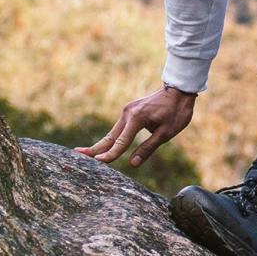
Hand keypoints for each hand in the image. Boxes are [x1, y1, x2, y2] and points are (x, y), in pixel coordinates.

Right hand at [77, 86, 196, 165]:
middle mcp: (128, 113)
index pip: (121, 142)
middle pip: (110, 136)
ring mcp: (127, 111)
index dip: (110, 154)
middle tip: (77, 155)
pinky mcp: (129, 112)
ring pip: (112, 133)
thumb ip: (148, 148)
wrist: (179, 91)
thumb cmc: (176, 112)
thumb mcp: (166, 133)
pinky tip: (102, 147)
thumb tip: (132, 164)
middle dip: (95, 148)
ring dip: (101, 145)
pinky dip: (110, 139)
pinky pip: (118, 129)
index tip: (99, 163)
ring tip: (85, 155)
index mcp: (137, 118)